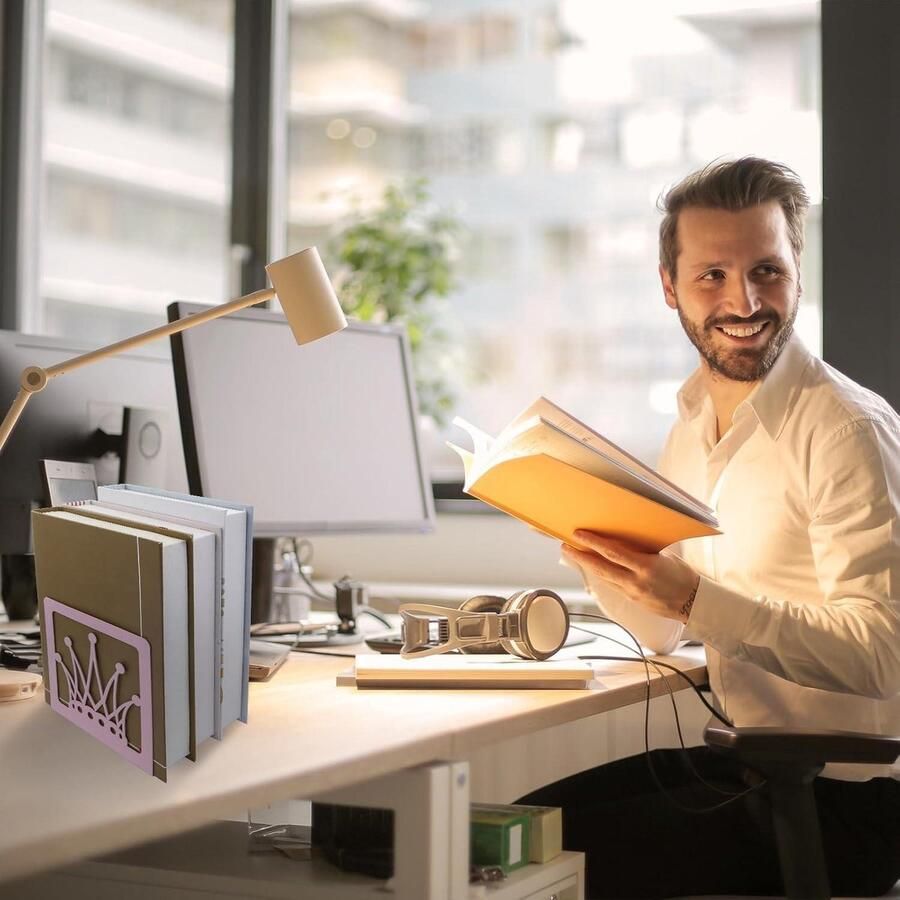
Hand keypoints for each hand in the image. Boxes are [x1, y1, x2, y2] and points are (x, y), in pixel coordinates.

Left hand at [562, 529, 699, 623]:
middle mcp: (636, 581)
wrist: (694, 603)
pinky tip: (592, 566)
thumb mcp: (664, 557)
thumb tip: (624, 539)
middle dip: (581, 556)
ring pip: (603, 577)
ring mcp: (632, 593)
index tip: (579, 534)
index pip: (613, 552)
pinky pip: (612, 584)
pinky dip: (601, 574)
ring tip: (574, 553)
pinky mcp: (631, 600)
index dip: (594, 543)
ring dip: (587, 565)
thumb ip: (643, 550)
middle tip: (565, 546)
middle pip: (601, 567)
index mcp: (646, 567)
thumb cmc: (683, 576)